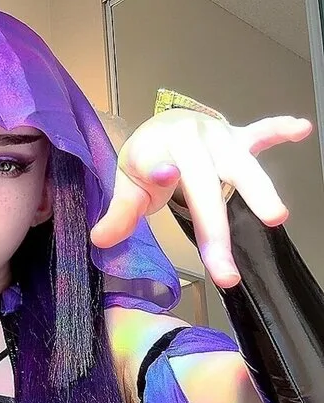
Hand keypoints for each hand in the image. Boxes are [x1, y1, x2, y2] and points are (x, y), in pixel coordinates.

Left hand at [89, 108, 313, 288]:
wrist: (162, 130)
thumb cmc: (147, 162)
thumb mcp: (126, 185)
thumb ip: (119, 212)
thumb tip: (101, 239)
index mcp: (161, 148)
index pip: (163, 172)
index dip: (162, 176)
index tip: (164, 178)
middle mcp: (193, 139)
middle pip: (207, 187)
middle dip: (216, 231)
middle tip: (226, 273)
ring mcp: (219, 137)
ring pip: (240, 165)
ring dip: (259, 190)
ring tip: (275, 217)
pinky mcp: (238, 137)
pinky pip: (260, 133)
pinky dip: (278, 130)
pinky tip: (300, 129)